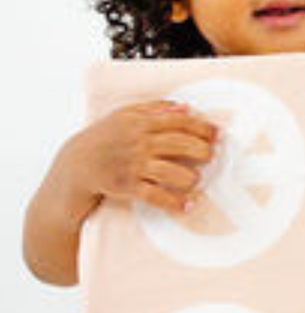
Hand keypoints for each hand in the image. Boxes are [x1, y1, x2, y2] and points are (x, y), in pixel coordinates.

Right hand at [67, 101, 217, 215]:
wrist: (76, 163)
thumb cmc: (105, 137)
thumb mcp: (124, 115)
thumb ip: (155, 109)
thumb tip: (186, 107)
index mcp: (139, 123)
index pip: (178, 122)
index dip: (202, 128)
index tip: (218, 134)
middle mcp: (138, 143)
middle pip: (180, 145)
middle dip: (202, 151)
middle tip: (211, 156)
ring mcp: (133, 165)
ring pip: (172, 172)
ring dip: (190, 178)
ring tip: (195, 180)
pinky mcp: (127, 186)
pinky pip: (156, 196)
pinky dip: (174, 203)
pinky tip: (187, 205)